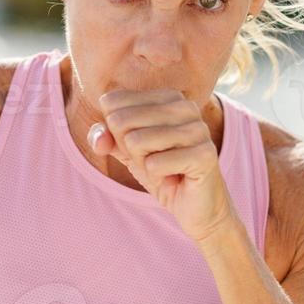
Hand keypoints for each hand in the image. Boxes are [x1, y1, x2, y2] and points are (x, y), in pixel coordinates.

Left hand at [88, 88, 237, 243]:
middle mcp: (185, 105)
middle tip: (152, 161)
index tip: (140, 147)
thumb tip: (99, 140)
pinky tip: (175, 178)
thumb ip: (105, 137)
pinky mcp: (204, 154)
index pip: (112, 102)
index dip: (115, 132)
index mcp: (167, 96)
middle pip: (121, 121)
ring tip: (163, 169)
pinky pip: (154, 163)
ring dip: (143, 164)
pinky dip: (157, 177)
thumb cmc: (161, 171)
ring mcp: (197, 128)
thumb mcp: (126, 151)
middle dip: (128, 150)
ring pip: (136, 141)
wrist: (196, 207)